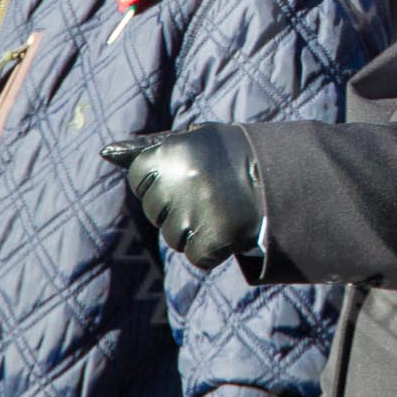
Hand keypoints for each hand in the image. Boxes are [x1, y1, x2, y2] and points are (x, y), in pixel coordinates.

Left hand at [101, 125, 265, 270]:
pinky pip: (199, 256)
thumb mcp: (196, 140)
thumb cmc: (235, 155)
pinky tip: (233, 229)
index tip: (191, 172)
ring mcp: (198, 209)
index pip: (139, 178)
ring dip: (197, 229)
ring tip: (225, 209)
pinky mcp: (217, 236)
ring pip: (175, 237)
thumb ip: (150, 147)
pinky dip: (215, 249)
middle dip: (179, 206)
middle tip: (212, 192)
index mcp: (171, 151)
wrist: (290, 175)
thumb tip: (106, 151)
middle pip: (155, 211)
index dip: (162, 179)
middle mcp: (179, 179)